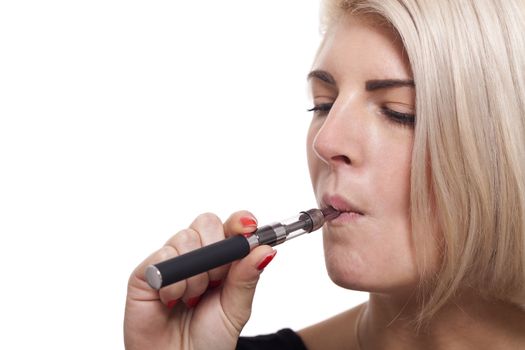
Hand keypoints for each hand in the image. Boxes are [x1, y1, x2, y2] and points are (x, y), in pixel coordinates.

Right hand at [124, 211, 276, 349]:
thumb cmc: (208, 340)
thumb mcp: (236, 309)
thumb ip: (247, 277)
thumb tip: (266, 248)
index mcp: (221, 260)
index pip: (230, 226)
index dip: (239, 222)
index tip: (250, 228)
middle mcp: (195, 255)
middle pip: (206, 222)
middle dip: (217, 248)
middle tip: (216, 281)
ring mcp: (170, 262)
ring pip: (185, 238)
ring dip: (196, 274)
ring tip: (192, 300)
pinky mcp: (145, 273)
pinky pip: (163, 257)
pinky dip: (174, 282)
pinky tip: (172, 301)